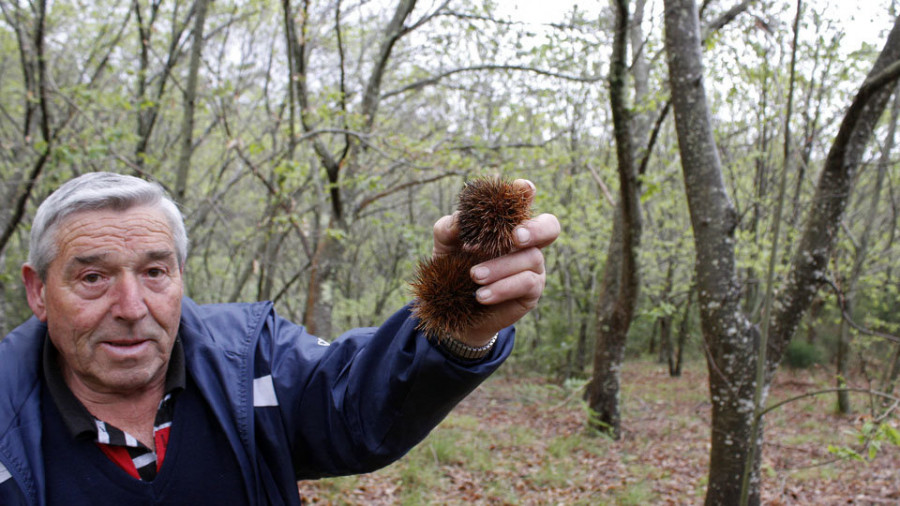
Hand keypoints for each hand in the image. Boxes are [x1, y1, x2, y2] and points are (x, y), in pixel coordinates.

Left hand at [431, 179, 560, 345]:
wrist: (451, 310)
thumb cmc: (452, 269)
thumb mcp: (445, 246)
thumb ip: (448, 229)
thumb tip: (459, 219)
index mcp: (507, 224)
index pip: (524, 202)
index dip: (526, 192)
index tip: (522, 187)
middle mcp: (526, 242)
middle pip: (550, 227)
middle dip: (537, 228)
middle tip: (516, 236)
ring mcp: (532, 267)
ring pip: (531, 258)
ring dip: (501, 266)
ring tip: (474, 276)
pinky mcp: (531, 292)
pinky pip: (526, 283)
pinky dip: (503, 287)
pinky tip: (482, 295)